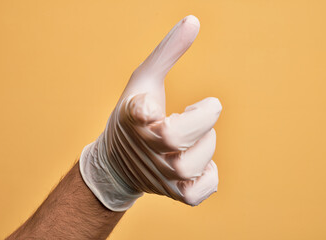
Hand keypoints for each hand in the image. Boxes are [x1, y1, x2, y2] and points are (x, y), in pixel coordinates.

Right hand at [79, 15, 221, 210]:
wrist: (117, 161)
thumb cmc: (135, 116)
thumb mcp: (145, 80)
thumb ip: (168, 52)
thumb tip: (194, 21)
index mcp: (133, 116)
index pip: (140, 114)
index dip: (144, 110)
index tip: (149, 106)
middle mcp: (144, 148)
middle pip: (178, 138)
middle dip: (202, 120)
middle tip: (197, 111)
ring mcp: (159, 174)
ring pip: (192, 164)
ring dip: (206, 145)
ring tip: (195, 137)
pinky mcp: (171, 193)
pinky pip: (197, 193)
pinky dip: (208, 178)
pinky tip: (200, 162)